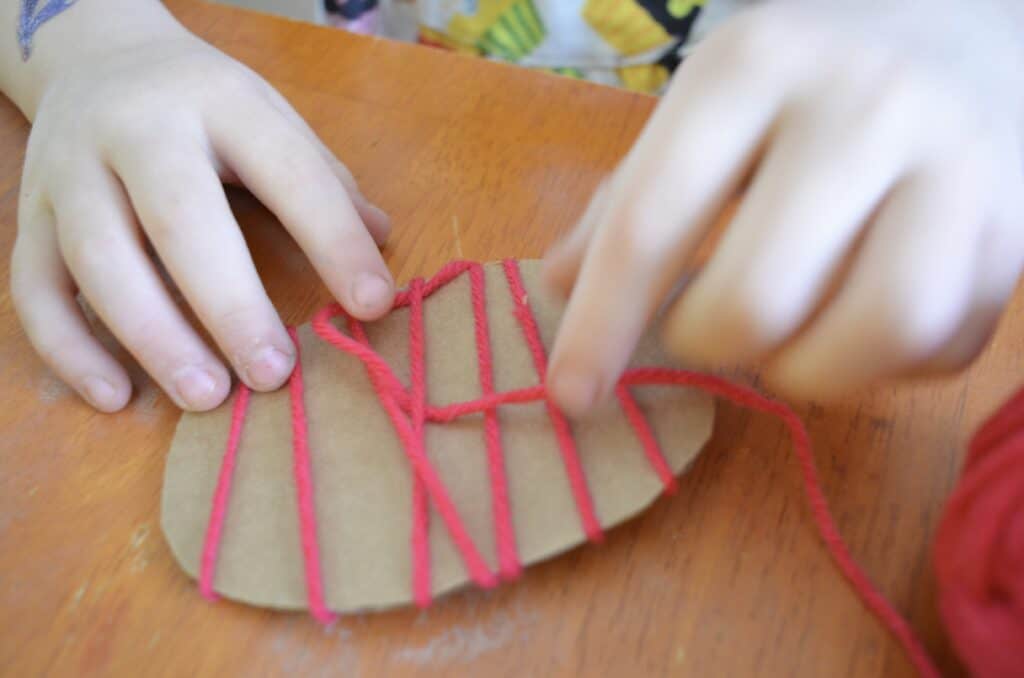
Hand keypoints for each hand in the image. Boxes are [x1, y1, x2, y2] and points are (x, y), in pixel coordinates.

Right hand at [10, 23, 393, 411]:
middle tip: (274, 373)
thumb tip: (383, 242)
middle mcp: (135, 130)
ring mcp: (70, 173)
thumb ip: (323, 180)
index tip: (373, 304)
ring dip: (153, 337)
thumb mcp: (271, 118)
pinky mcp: (27, 216)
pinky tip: (117, 396)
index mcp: (220, 101)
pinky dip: (69, 350)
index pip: (287, 171)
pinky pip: (34, 290)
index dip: (334, 239)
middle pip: (178, 218)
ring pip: (99, 259)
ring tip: (206, 395)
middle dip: (230, 304)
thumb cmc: (203, 105)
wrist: (93, 58)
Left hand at [544, 0, 1023, 414]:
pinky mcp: (1017, 226)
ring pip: (874, 331)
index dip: (600, 326)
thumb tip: (559, 290)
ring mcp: (956, 163)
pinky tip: (861, 320)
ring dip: (806, 370)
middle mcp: (860, 105)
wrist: (972, 23)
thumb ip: (630, 196)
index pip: (650, 220)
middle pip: (754, 299)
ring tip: (788, 340)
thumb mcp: (709, 107)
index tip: (570, 395)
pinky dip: (886, 366)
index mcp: (752, 67)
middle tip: (708, 324)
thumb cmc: (811, 79)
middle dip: (707, 343)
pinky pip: (941, 344)